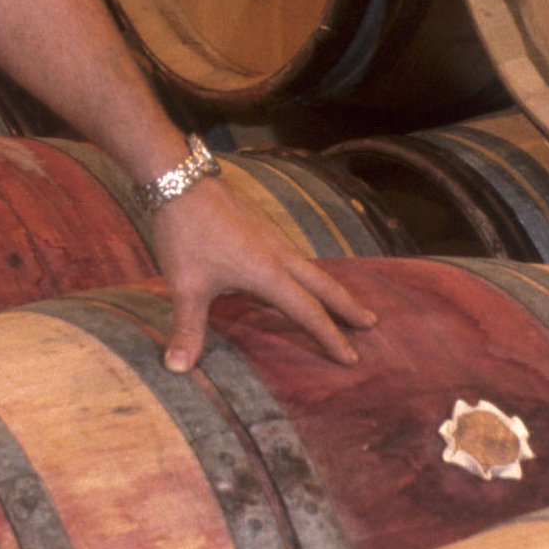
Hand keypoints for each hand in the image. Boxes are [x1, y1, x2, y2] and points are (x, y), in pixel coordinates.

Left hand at [147, 183, 377, 372]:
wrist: (180, 180)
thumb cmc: (185, 232)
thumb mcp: (185, 285)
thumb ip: (187, 328)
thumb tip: (177, 369)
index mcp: (267, 272)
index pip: (308, 311)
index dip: (330, 337)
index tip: (351, 358)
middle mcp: (278, 255)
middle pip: (324, 284)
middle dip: (348, 306)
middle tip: (371, 323)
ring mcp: (271, 239)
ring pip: (311, 268)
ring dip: (330, 287)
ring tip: (343, 303)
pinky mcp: (260, 229)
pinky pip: (295, 257)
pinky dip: (308, 273)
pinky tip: (297, 277)